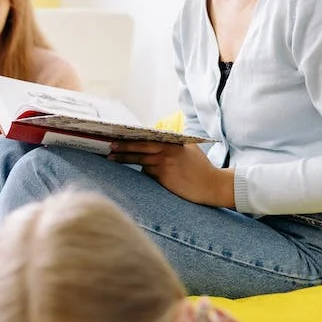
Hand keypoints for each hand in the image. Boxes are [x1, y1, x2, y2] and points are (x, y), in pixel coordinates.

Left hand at [108, 141, 234, 207]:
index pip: (148, 138)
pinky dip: (143, 173)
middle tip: (109, 146)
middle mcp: (167, 151)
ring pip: (140, 161)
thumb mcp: (190, 150)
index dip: (133, 137)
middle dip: (123, 147)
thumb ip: (174, 144)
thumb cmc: (201, 168)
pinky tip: (136, 173)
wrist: (212, 185)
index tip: (119, 135)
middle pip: (140, 147)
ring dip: (125, 159)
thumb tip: (158, 140)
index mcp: (173, 143)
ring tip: (111, 158)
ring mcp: (165, 164)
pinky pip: (147, 174)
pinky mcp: (164, 177)